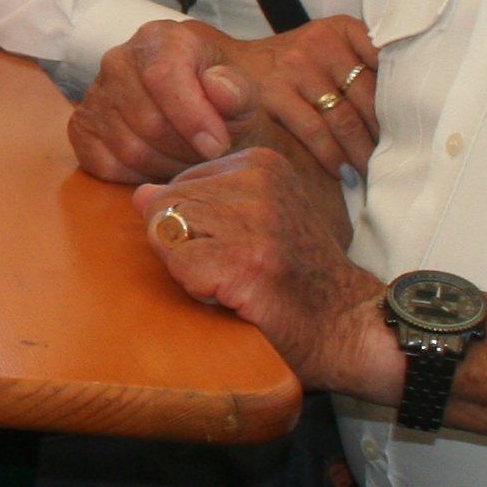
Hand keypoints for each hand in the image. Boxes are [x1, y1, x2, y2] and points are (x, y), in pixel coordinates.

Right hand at [72, 16, 378, 183]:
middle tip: (207, 159)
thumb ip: (237, 91)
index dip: (192, 118)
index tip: (217, 146)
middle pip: (147, 120)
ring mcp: (95, 95)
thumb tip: (218, 87)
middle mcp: (118, 60)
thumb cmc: (223, 106)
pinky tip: (159, 164)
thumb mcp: (244, 98)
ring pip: (128, 148)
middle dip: (184, 149)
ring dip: (165, 166)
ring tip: (187, 162)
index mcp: (160, 39)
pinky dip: (137, 176)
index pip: (163, 77)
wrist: (202, 120)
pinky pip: (105, 164)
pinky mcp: (81, 128)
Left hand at [134, 147, 396, 399]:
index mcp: (259, 162)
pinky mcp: (244, 259)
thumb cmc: (294, 278)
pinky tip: (237, 296)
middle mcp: (257, 179)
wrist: (347, 324)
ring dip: (191, 270)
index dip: (195, 230)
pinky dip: (198, 290)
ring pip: (166, 234)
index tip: (242, 249)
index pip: (176, 184)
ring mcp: (253, 218)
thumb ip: (198, 203)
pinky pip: (178, 267)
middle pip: (165, 206)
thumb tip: (139, 194)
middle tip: (238, 270)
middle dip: (187, 248)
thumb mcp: (251, 222)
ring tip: (236, 281)